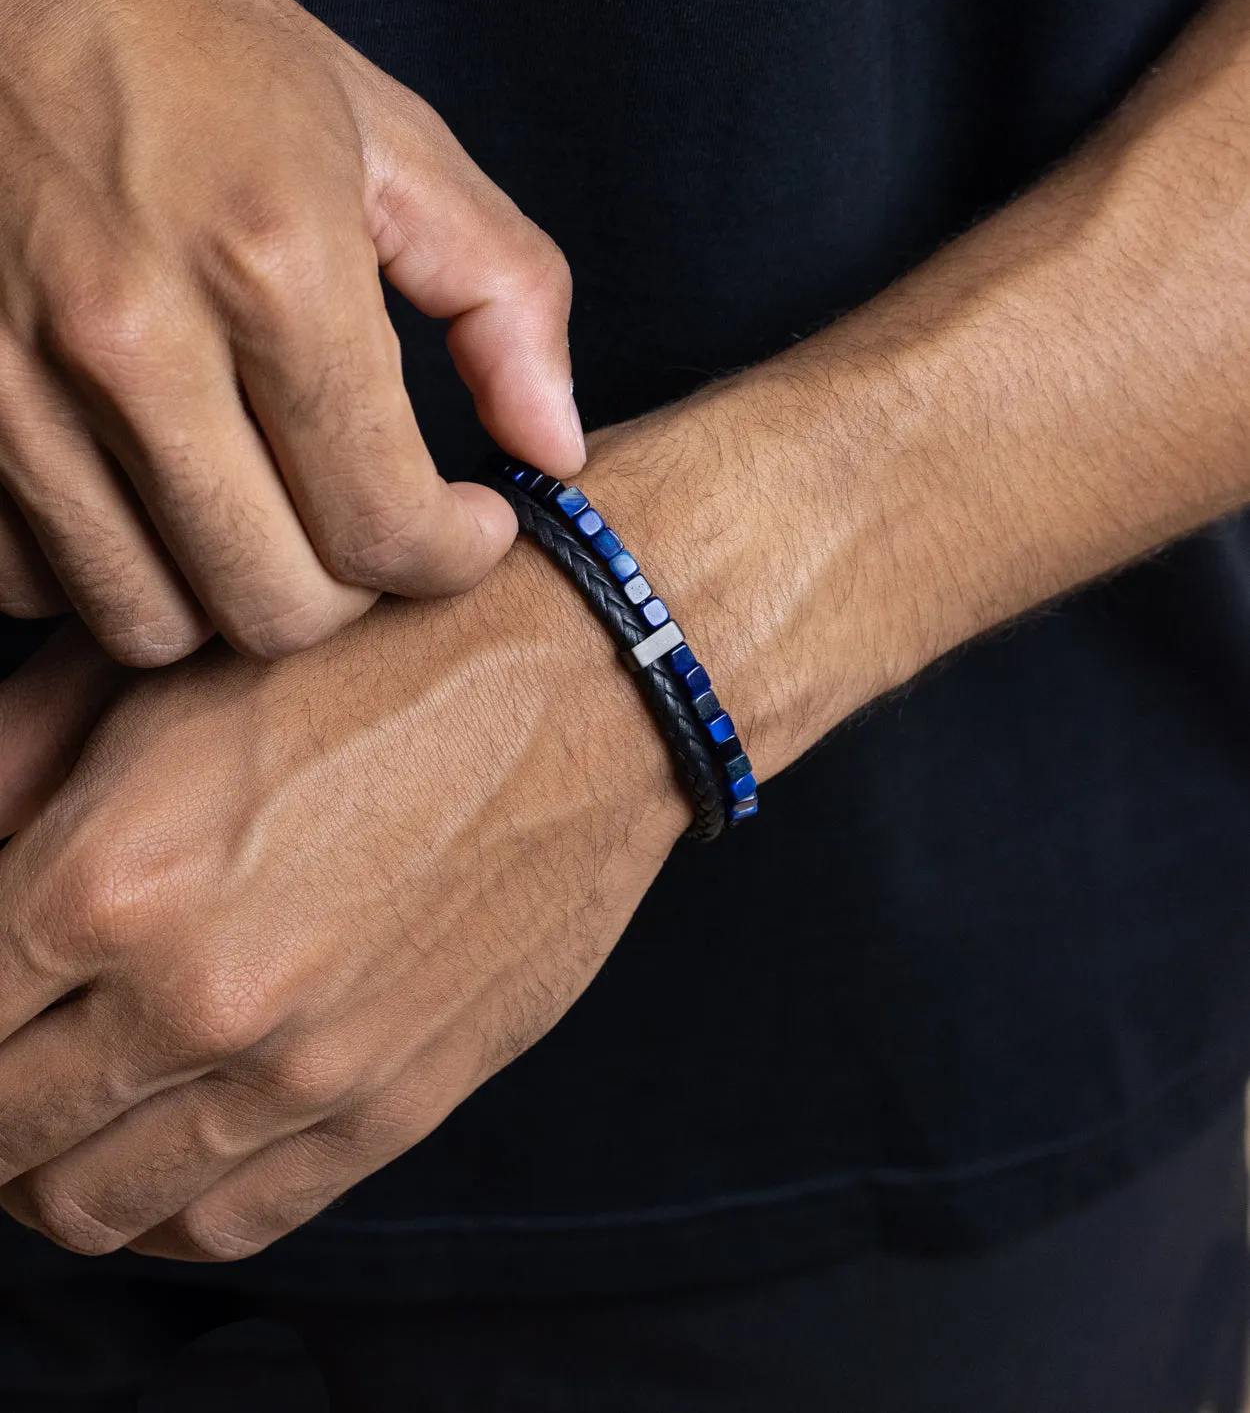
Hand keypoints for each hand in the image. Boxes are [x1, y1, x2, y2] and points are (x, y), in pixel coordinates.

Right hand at [0, 0, 582, 665]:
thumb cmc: (179, 40)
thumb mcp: (380, 134)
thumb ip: (501, 294)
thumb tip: (554, 446)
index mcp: (271, 263)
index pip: (384, 526)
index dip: (450, 557)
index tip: (464, 527)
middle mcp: (130, 340)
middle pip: (274, 606)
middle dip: (348, 589)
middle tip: (364, 523)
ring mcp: (9, 385)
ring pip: (150, 620)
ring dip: (225, 591)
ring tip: (258, 508)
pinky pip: (33, 584)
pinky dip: (106, 567)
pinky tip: (146, 494)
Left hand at [0, 540, 683, 1260]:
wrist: (581, 686)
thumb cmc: (377, 653)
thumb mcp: (157, 667)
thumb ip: (6, 768)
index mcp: (110, 877)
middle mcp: (196, 999)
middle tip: (3, 1054)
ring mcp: (303, 1073)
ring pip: (92, 1207)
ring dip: (46, 1173)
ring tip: (58, 1118)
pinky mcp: (393, 1108)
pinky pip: (224, 1225)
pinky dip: (159, 1216)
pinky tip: (156, 1153)